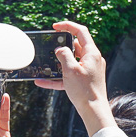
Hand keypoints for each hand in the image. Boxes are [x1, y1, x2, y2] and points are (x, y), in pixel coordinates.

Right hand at [34, 21, 115, 135]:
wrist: (93, 111)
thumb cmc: (84, 90)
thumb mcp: (70, 70)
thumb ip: (64, 55)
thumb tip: (60, 49)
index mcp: (92, 53)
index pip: (80, 32)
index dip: (67, 26)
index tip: (55, 27)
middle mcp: (92, 59)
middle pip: (76, 46)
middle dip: (62, 46)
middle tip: (50, 47)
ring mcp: (89, 70)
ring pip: (71, 61)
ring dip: (58, 63)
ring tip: (45, 64)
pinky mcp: (85, 80)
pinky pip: (69, 75)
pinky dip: (58, 77)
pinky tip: (42, 81)